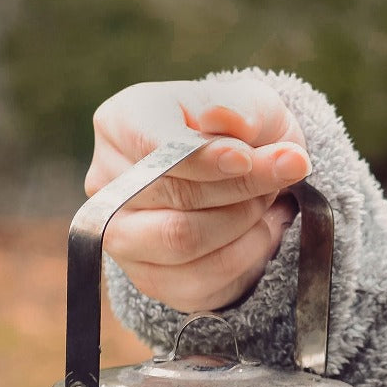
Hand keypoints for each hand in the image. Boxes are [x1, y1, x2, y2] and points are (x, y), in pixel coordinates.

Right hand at [85, 79, 310, 311]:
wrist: (242, 183)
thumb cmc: (240, 136)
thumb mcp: (252, 107)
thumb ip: (245, 110)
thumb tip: (241, 125)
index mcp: (119, 123)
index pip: (152, 146)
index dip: (204, 158)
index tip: (247, 160)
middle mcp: (107, 185)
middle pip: (173, 195)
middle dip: (239, 188)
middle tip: (279, 176)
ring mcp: (121, 238)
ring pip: (182, 241)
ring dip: (242, 222)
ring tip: (268, 201)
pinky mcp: (149, 279)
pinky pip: (200, 279)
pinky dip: (245, 255)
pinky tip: (261, 230)